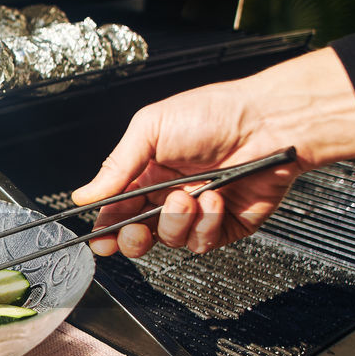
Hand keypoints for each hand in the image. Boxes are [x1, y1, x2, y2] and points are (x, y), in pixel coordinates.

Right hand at [71, 48, 354, 257]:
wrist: (270, 123)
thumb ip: (116, 166)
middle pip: (138, 234)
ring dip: (176, 221)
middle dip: (133, 238)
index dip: (105, 228)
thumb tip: (84, 194)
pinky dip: (206, 224)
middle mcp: (169, 194)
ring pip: (170, 240)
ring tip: (188, 195)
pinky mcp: (224, 226)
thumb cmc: (215, 113)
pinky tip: (215, 199)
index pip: (116, 209)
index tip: (99, 240)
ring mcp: (197, 212)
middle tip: (137, 229)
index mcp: (147, 172)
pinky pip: (202, 242)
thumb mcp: (151, 128)